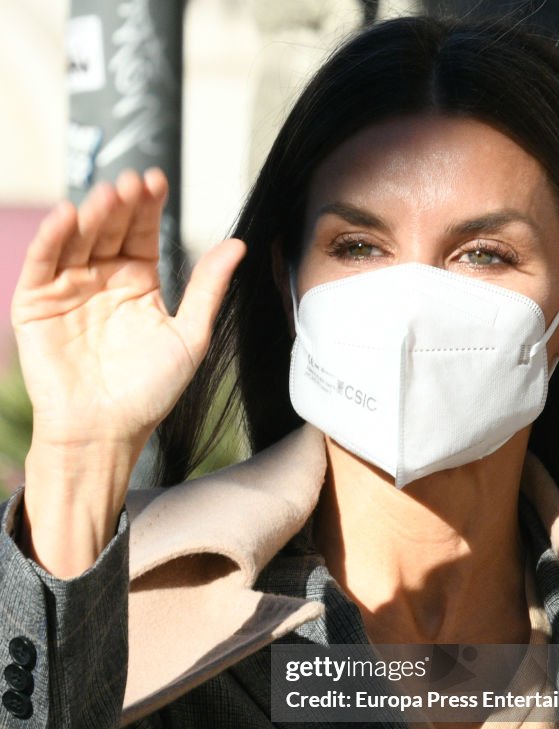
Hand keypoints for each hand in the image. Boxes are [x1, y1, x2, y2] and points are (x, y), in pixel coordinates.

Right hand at [11, 167, 244, 457]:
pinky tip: (67, 216)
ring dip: (91, 214)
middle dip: (121, 204)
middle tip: (134, 184)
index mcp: (138, 284)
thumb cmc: (148, 393)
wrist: (105, 432)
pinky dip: (51, 238)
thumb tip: (238, 244)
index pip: (142, 233)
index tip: (158, 181)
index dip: (149, 207)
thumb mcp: (189, 337)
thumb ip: (208, 289)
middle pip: (110, 229)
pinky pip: (42, 263)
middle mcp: (102, 280)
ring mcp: (67, 289)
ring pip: (77, 239)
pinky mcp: (35, 303)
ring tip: (108, 196)